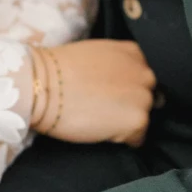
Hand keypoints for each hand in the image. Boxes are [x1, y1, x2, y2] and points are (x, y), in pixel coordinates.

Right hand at [34, 39, 155, 146]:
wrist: (45, 86)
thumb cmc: (60, 69)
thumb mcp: (96, 54)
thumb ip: (116, 65)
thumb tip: (119, 84)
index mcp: (133, 53)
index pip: (142, 75)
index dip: (127, 87)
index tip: (110, 94)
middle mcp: (144, 72)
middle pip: (146, 95)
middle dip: (130, 103)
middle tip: (104, 109)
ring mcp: (143, 97)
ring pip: (142, 117)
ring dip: (126, 122)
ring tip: (100, 120)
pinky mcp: (138, 120)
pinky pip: (137, 138)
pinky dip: (122, 139)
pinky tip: (101, 131)